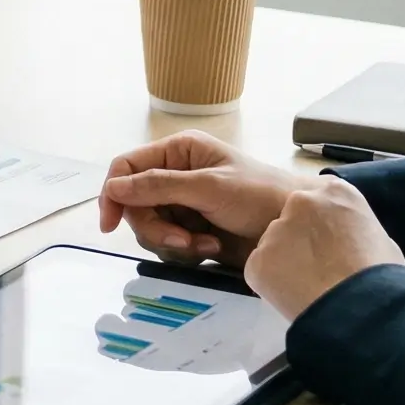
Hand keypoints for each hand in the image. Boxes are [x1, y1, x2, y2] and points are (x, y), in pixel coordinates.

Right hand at [97, 131, 308, 265]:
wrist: (295, 227)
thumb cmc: (260, 195)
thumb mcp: (208, 188)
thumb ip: (158, 187)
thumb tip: (114, 188)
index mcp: (179, 152)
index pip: (127, 167)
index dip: (113, 193)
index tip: (109, 224)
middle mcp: (176, 176)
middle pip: (136, 205)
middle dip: (156, 227)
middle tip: (182, 241)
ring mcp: (184, 205)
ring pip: (151, 228)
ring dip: (174, 242)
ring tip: (205, 245)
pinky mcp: (193, 230)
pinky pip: (169, 245)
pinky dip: (187, 251)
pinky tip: (212, 248)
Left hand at [241, 175, 404, 319]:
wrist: (361, 308)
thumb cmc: (380, 277)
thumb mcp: (381, 240)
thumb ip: (356, 230)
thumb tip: (350, 240)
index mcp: (335, 192)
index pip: (320, 201)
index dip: (323, 226)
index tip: (329, 246)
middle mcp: (301, 201)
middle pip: (293, 219)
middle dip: (301, 241)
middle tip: (317, 269)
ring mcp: (276, 229)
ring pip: (274, 245)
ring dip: (285, 262)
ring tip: (308, 288)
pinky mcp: (257, 259)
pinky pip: (261, 270)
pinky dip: (272, 284)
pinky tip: (294, 298)